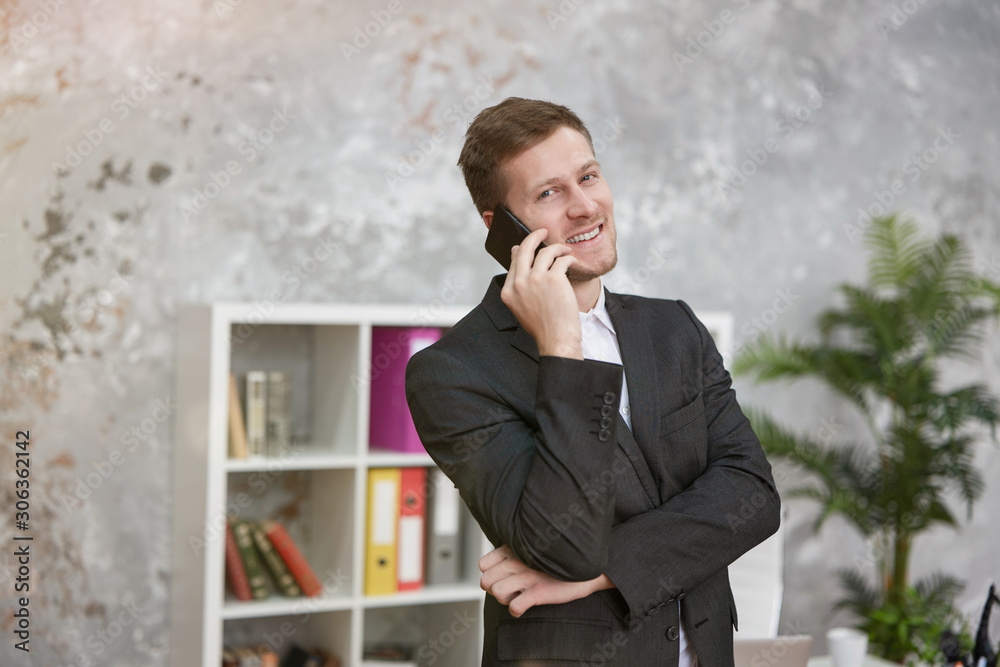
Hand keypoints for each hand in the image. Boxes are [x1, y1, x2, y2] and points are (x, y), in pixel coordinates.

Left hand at [478, 545, 613, 617]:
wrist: (585, 568)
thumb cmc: (555, 561)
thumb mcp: (532, 549)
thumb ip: (513, 554)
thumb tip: (495, 567)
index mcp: (513, 549)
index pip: (483, 564)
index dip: (490, 574)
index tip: (502, 578)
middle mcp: (517, 561)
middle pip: (486, 581)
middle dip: (495, 590)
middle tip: (510, 591)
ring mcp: (528, 576)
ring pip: (497, 593)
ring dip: (505, 600)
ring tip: (517, 597)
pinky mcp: (538, 592)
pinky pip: (514, 607)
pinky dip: (517, 611)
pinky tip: (525, 606)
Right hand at [500, 228, 582, 358]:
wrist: (556, 339)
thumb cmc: (543, 326)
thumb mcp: (522, 305)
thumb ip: (518, 282)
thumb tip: (516, 251)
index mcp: (508, 291)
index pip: (514, 261)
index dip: (523, 249)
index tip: (532, 244)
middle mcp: (519, 283)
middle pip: (524, 249)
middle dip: (534, 235)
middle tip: (543, 231)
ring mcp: (535, 280)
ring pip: (545, 251)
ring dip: (557, 248)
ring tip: (565, 251)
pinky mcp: (554, 278)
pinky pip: (562, 260)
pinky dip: (569, 258)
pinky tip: (572, 262)